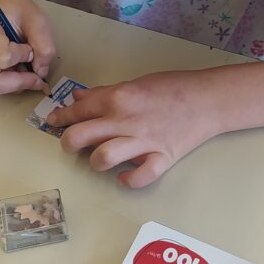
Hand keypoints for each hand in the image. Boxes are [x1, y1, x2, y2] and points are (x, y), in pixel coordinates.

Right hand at [0, 0, 55, 94]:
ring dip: (14, 84)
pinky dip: (9, 83)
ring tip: (25, 67)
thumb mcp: (38, 21)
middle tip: (34, 73)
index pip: (2, 58)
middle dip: (18, 82)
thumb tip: (40, 72)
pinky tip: (17, 69)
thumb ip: (44, 45)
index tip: (28, 47)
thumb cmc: (18, 10)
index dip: (22, 57)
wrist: (2, 3)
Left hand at [47, 71, 219, 187]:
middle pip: (80, 137)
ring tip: (100, 159)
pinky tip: (124, 177)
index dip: (61, 117)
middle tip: (72, 145)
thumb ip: (105, 92)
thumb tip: (79, 97)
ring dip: (96, 162)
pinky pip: (139, 178)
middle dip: (68, 143)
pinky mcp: (161, 158)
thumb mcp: (134, 83)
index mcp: (117, 98)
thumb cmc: (172, 87)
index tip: (55, 122)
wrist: (208, 99)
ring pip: (103, 158)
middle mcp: (125, 120)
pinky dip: (128, 180)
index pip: (78, 110)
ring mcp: (143, 142)